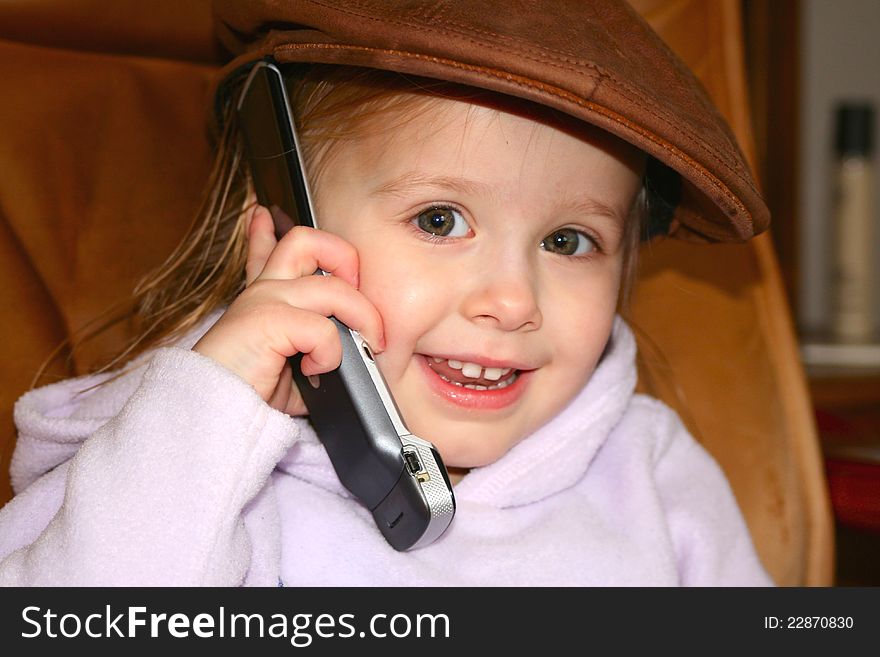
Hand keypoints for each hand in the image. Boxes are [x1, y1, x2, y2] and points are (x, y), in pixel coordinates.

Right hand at [193, 205, 384, 414]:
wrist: (211, 416)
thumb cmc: (250, 397)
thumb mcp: (289, 373)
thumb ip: (314, 352)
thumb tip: (352, 351)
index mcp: (262, 300)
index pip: (266, 252)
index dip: (265, 232)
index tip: (263, 214)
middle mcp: (263, 292)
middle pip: (306, 239)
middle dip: (346, 257)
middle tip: (358, 298)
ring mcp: (264, 301)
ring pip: (333, 285)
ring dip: (362, 317)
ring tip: (365, 345)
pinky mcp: (267, 321)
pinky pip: (323, 328)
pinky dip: (331, 354)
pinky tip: (316, 370)